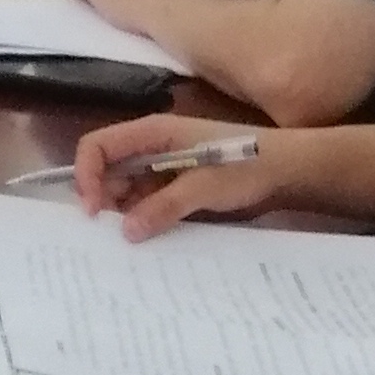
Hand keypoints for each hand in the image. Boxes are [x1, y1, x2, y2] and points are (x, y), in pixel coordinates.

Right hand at [75, 108, 275, 227]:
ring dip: (122, 213)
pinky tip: (145, 239)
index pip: (99, 145)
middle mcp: (152, 147)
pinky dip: (141, 219)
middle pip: (108, 170)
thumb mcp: (205, 187)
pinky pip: (146, 203)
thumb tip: (126, 232)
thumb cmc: (247, 167)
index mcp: (153, 132)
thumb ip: (164, 207)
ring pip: (125, 190)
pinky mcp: (175, 187)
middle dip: (102, 199)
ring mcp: (163, 167)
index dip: (87, 174)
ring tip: (126, 242)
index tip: (92, 211)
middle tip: (108, 234)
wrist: (287, 173)